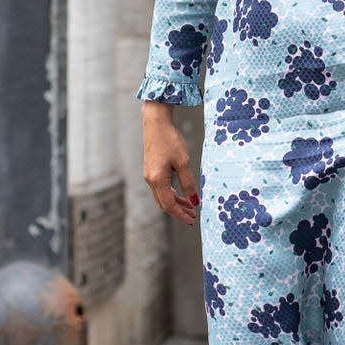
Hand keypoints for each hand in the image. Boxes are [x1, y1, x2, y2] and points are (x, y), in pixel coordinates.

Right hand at [142, 102, 199, 225]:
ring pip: (162, 196)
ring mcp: (149, 175)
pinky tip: (181, 194)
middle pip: (164, 203)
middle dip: (178, 211)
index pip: (168, 205)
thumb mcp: (183, 162)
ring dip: (175, 203)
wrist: (156, 123)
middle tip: (193, 216)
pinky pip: (160, 188)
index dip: (180, 215)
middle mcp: (150, 180)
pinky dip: (171, 194)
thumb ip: (189, 183)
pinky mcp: (151, 170)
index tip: (191, 221)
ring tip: (190, 207)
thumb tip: (195, 201)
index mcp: (157, 179)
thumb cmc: (170, 140)